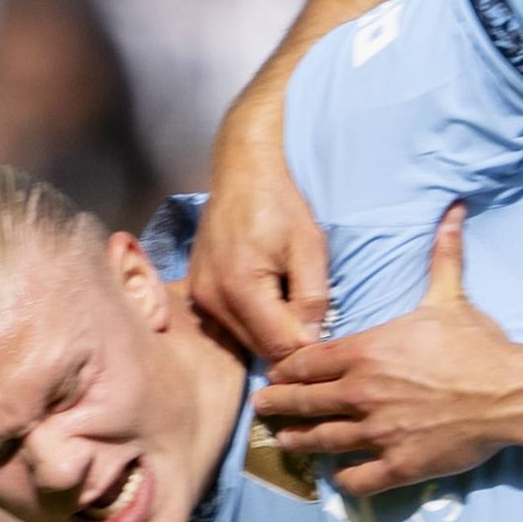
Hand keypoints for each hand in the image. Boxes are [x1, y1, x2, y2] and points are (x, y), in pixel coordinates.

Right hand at [190, 115, 333, 364]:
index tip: (324, 327)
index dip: (306, 345)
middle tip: (311, 312)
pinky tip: (270, 294)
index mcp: (240, 287)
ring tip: (289, 296)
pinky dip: (254, 320)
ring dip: (271, 330)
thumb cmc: (279, 204)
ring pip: (245, 340)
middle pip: (260, 349)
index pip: (278, 347)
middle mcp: (212, 298)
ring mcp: (201, 298)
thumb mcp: (310, 247)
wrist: (242, 173)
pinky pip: (231, 325)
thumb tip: (312, 341)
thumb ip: (312, 298)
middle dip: (289, 340)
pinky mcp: (198, 293)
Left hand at [257, 205, 522, 492]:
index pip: (308, 361)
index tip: (275, 373)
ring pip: (323, 441)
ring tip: (286, 442)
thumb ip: (441, 257)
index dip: (287, 369)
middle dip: (279, 406)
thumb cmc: (477, 346)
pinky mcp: (399, 464)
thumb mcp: (451, 298)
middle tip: (263, 409)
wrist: (508, 393)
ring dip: (300, 441)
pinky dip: (344, 479)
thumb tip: (452, 210)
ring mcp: (378, 432)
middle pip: (305, 402)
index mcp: (367, 353)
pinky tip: (338, 476)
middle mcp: (362, 393)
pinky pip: (358, 479)